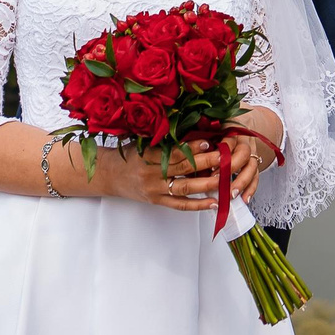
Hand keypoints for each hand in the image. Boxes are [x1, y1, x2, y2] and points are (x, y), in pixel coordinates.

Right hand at [93, 143, 226, 211]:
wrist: (109, 175)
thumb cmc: (130, 154)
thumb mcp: (142, 142)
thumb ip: (164, 139)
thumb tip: (193, 129)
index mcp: (148, 155)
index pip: (174, 152)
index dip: (191, 147)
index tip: (208, 142)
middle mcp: (151, 173)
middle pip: (183, 169)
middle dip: (206, 163)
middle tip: (225, 158)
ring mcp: (155, 189)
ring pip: (185, 188)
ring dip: (207, 185)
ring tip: (225, 181)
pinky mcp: (157, 201)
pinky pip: (180, 205)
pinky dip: (198, 204)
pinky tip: (214, 202)